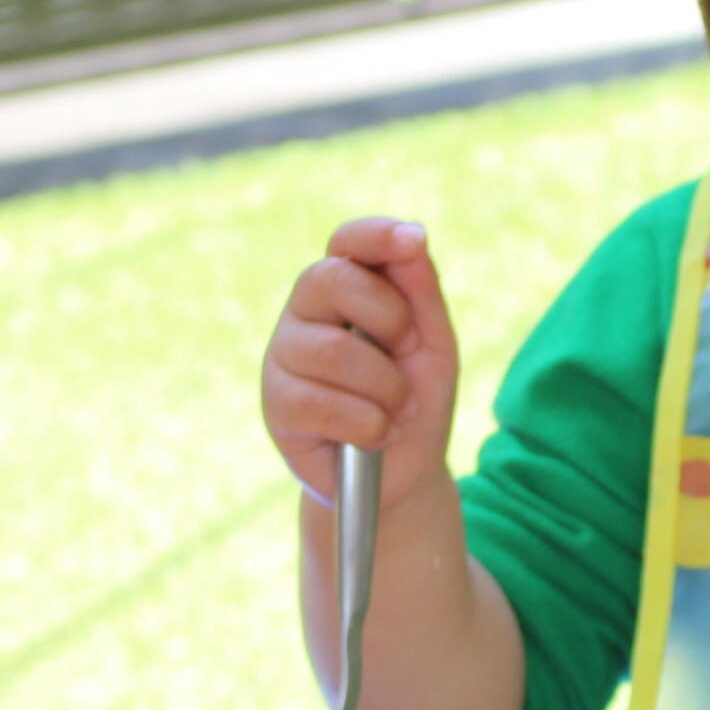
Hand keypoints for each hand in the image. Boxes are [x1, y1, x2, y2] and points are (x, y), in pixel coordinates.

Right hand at [261, 217, 463, 514]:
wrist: (400, 475)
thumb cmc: (414, 401)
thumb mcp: (432, 346)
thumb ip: (421, 293)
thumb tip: (412, 238)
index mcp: (346, 289)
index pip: (346, 242)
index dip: (376, 234)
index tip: (414, 240)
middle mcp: (307, 313)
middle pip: (333, 280)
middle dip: (390, 317)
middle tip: (410, 351)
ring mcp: (284, 356)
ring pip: (333, 350)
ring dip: (386, 386)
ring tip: (398, 410)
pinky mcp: (276, 405)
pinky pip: (320, 402)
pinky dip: (366, 423)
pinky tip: (376, 435)